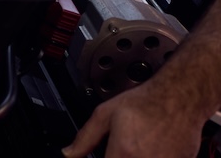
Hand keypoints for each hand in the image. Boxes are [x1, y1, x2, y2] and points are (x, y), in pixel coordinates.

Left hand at [63, 77, 208, 157]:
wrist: (180, 97)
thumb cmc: (146, 102)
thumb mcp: (105, 113)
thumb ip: (85, 137)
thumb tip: (69, 153)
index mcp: (124, 153)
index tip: (105, 154)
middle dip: (117, 157)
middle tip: (120, 148)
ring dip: (133, 157)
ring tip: (137, 145)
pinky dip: (150, 157)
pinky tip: (150, 148)